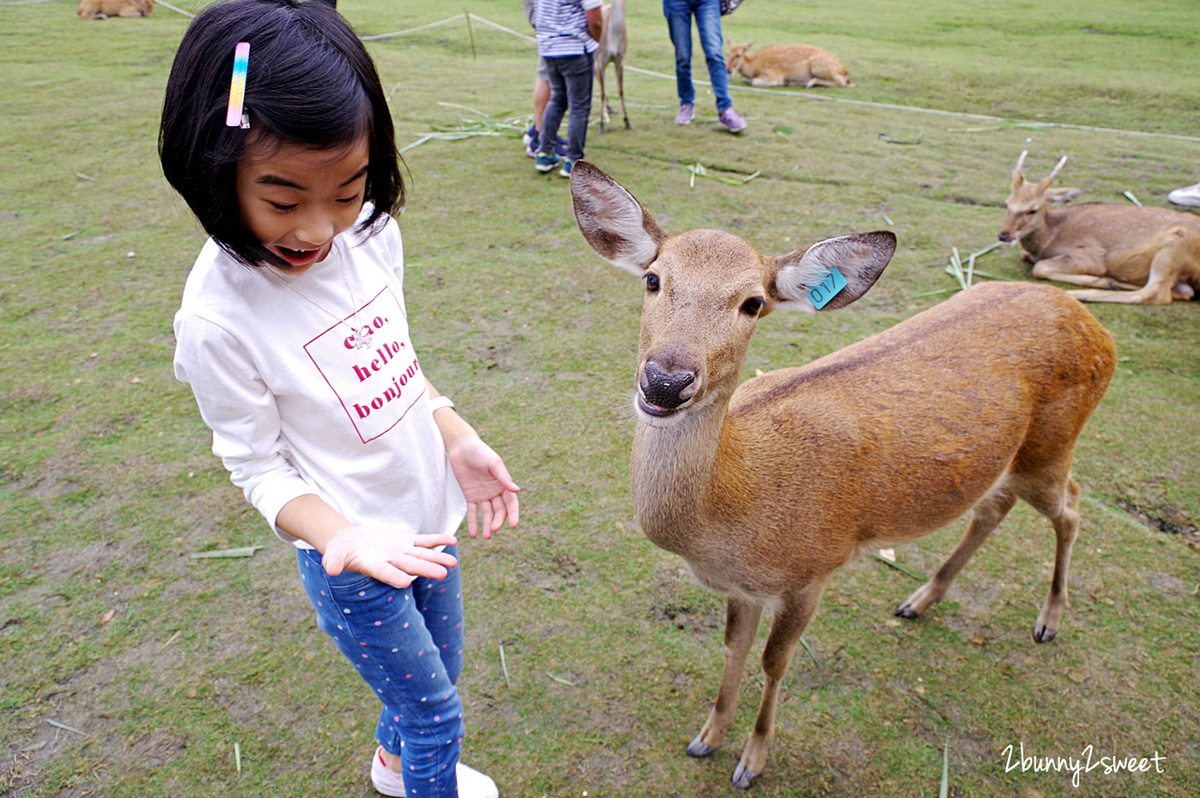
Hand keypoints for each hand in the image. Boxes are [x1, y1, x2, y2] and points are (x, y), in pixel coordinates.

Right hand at [322, 525, 458, 587]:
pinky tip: (453, 540)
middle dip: (426, 569)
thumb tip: (330, 569)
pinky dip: (437, 540)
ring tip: (453, 563)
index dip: (395, 577)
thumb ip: (333, 562)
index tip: (406, 582)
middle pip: (410, 566)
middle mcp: (392, 562)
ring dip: (438, 558)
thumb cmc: (339, 551)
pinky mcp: (406, 541)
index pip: (386, 573)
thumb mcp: (333, 554)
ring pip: (422, 555)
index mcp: (374, 567)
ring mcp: (401, 552)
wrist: (349, 542)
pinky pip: (425, 540)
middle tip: (442, 574)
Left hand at [446, 437, 520, 538]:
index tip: (513, 526)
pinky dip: (473, 522)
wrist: (461, 446)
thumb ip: (504, 477)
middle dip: (497, 521)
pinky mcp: (470, 496)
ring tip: (485, 536)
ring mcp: (483, 495)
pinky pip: (472, 511)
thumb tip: (517, 490)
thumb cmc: (480, 451)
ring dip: (487, 525)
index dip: (513, 514)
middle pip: (499, 510)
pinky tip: (473, 534)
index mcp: (503, 484)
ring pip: (487, 513)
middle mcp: (495, 491)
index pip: (511, 503)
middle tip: (493, 530)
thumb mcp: (493, 463)